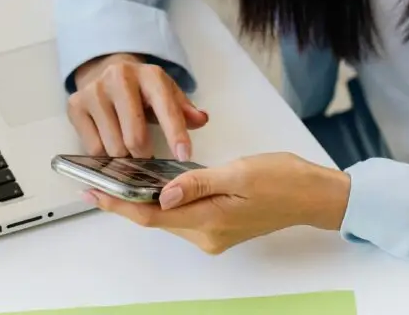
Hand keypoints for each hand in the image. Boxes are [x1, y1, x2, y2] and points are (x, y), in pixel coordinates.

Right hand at [68, 53, 208, 160]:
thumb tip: (201, 119)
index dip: (176, 134)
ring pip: (113, 146)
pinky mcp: (75, 105)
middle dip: (144, 155)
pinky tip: (110, 145)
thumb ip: (185, 110)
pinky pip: (93, 147)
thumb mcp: (166, 94)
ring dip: (124, 157)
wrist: (104, 71)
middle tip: (147, 160)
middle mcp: (120, 78)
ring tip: (128, 151)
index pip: (166, 108)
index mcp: (149, 75)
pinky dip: (105, 156)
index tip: (183, 156)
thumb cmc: (141, 90)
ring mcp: (94, 91)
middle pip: (135, 136)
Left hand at [83, 153, 351, 254]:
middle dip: (126, 202)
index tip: (94, 193)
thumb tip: (162, 194)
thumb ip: (197, 183)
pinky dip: (167, 202)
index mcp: (210, 221)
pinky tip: (155, 186)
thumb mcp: (237, 172)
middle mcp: (208, 235)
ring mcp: (214, 234)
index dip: (119, 205)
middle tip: (98, 182)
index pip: (152, 215)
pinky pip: (184, 216)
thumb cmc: (283, 179)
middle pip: (155, 219)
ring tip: (119, 180)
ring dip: (145, 201)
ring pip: (168, 218)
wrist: (314, 195)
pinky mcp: (220, 228)